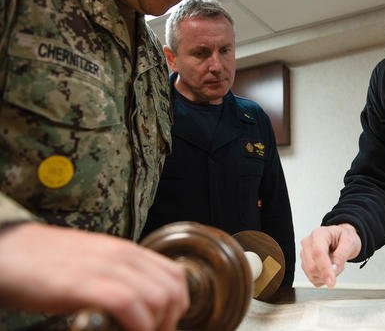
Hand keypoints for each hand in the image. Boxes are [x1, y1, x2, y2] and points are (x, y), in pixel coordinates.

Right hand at [0, 222, 188, 330]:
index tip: (165, 325)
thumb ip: (117, 276)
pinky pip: (130, 304)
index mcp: (126, 251)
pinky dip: (138, 326)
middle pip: (173, 289)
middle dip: (171, 320)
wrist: (8, 250)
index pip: (174, 274)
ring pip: (159, 297)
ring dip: (156, 326)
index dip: (178, 305)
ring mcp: (105, 267)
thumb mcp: (92, 264)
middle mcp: (122, 255)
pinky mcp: (85, 283)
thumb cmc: (44, 262)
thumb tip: (137, 302)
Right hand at [300, 223, 360, 287]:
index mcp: (319, 234)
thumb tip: (335, 266)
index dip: (324, 269)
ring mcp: (305, 255)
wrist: (340, 239)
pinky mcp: (305, 265)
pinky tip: (328, 268)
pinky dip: (323, 278)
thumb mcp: (349, 242)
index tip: (331, 281)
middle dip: (328, 272)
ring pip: (312, 274)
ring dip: (327, 275)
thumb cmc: (343, 238)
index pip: (318, 253)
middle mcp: (308, 243)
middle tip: (339, 266)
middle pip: (312, 266)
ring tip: (334, 264)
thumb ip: (342, 254)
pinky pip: (313, 279)